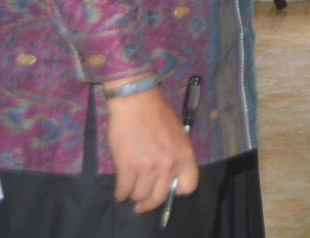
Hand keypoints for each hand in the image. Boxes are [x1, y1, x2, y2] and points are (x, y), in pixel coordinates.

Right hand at [105, 83, 197, 212]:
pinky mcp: (128, 166)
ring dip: (134, 196)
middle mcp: (169, 165)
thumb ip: (176, 156)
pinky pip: (124, 189)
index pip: (188, 186)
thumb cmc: (158, 115)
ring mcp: (148, 167)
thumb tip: (168, 175)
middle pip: (160, 196)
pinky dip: (121, 194)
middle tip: (142, 205)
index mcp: (185, 155)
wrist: (137, 103)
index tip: (168, 191)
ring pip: (141, 194)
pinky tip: (120, 193)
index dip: (177, 192)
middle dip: (149, 204)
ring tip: (130, 194)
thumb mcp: (178, 136)